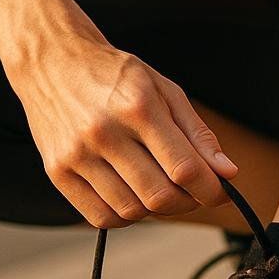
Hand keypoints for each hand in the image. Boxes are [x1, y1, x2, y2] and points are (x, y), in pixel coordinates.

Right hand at [7, 35, 235, 228]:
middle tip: (192, 190)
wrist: (51, 61)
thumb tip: (226, 173)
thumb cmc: (113, 75)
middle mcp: (104, 132)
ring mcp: (76, 155)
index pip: (184, 168)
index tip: (222, 194)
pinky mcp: (57, 172)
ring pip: (132, 211)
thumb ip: (197, 133)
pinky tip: (132, 194)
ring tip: (160, 185)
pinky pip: (101, 217)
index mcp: (137, 107)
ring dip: (157, 209)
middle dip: (188, 201)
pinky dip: (126, 216)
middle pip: (160, 196)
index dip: (211, 190)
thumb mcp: (163, 89)